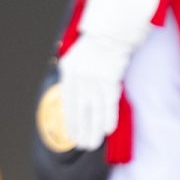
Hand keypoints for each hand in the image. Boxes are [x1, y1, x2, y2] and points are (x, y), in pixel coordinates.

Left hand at [55, 35, 129, 150]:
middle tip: (84, 145)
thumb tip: (69, 107)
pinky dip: (109, 116)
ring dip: (95, 128)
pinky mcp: (112, 78)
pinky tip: (108, 130)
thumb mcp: (73, 62)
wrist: (109, 34)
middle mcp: (80, 77)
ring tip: (94, 143)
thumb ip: (71, 83)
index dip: (70, 122)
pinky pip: (110, 102)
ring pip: (95, 109)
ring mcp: (96, 78)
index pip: (67, 104)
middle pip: (81, 109)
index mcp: (69, 73)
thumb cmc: (91, 51)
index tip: (72, 137)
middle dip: (82, 130)